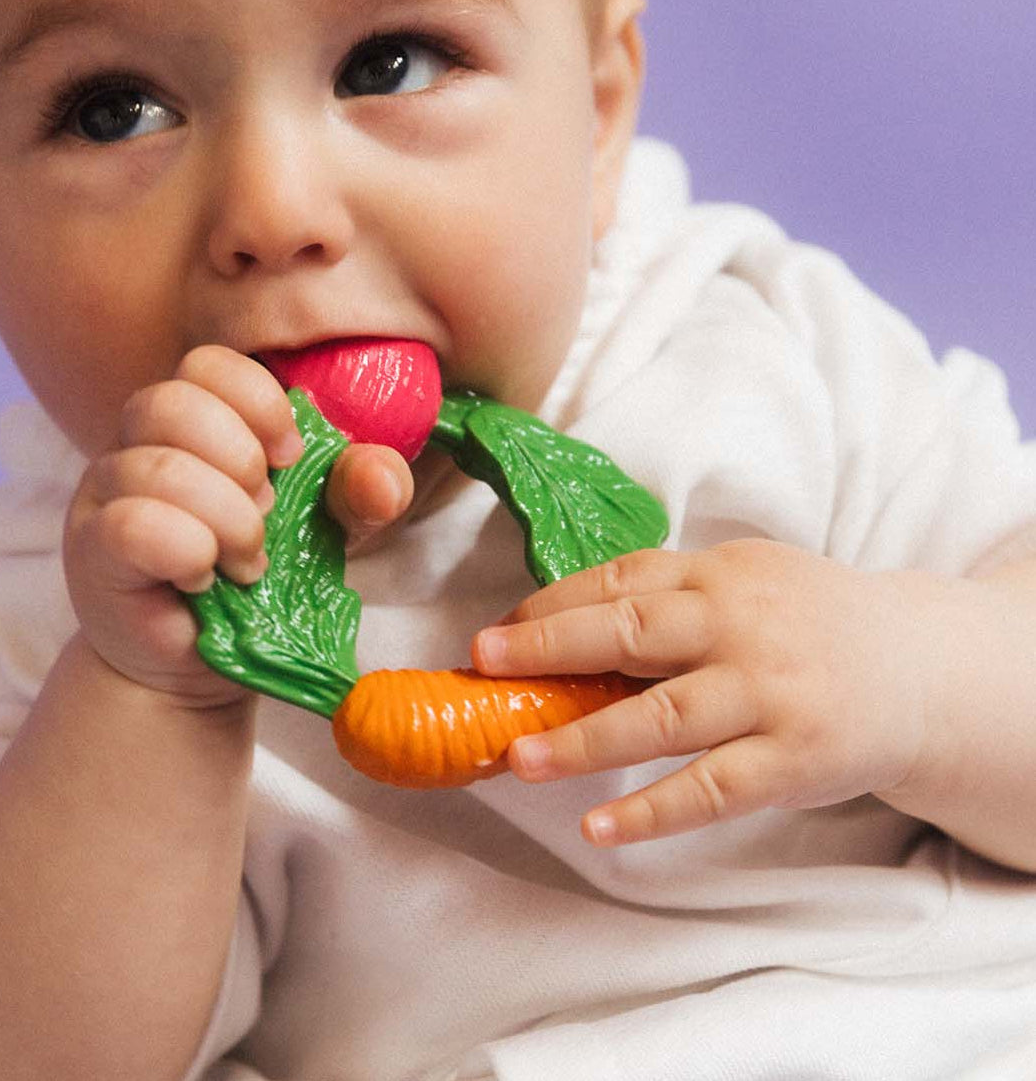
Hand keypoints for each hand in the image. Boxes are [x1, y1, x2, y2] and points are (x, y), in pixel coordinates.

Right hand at [65, 345, 412, 704]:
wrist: (199, 664)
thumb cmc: (255, 580)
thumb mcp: (325, 528)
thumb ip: (358, 491)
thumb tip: (382, 480)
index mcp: (193, 418)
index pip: (208, 364)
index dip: (259, 403)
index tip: (292, 458)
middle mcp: (138, 442)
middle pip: (174, 401)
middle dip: (242, 461)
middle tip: (266, 517)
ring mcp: (105, 492)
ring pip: (155, 466)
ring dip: (225, 518)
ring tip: (247, 564)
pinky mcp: (91, 549)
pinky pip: (130, 524)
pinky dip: (185, 549)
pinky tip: (202, 577)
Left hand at [472, 540, 959, 844]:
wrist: (917, 668)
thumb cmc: (807, 622)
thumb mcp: (745, 582)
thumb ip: (671, 597)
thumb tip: (561, 623)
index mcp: (719, 574)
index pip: (621, 579)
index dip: (552, 604)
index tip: (497, 630)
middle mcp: (740, 625)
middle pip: (629, 632)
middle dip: (547, 647)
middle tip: (483, 664)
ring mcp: (768, 692)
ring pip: (661, 716)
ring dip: (583, 739)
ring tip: (519, 756)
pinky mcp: (792, 758)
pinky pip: (710, 789)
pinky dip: (651, 811)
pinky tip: (599, 827)